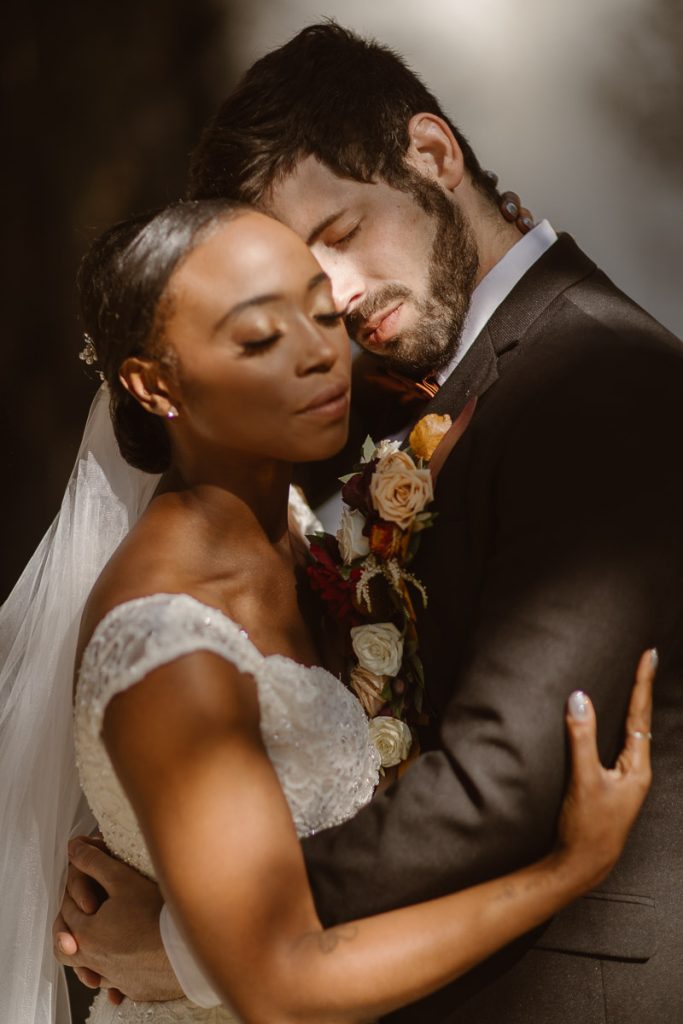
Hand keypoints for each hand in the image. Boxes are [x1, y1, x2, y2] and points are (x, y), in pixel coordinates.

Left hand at [54, 837, 182, 1002]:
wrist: (186, 950)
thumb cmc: (155, 913)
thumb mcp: (122, 879)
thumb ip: (94, 862)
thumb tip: (73, 847)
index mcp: (87, 935)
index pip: (68, 911)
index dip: (73, 891)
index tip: (82, 880)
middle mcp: (95, 962)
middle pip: (68, 950)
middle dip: (69, 931)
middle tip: (81, 916)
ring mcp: (116, 979)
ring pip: (91, 969)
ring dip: (91, 955)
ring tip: (102, 943)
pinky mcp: (136, 988)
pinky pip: (118, 983)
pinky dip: (117, 971)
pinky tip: (128, 961)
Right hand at [558, 648, 654, 886]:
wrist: (582, 866)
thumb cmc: (587, 826)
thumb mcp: (583, 779)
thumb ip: (581, 737)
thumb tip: (580, 698)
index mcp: (637, 767)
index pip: (640, 714)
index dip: (643, 682)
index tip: (649, 654)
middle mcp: (637, 770)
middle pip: (641, 719)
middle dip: (642, 688)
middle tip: (647, 659)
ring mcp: (625, 779)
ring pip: (631, 732)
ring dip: (632, 706)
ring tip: (635, 681)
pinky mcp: (611, 785)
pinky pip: (618, 744)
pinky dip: (618, 725)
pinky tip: (614, 722)